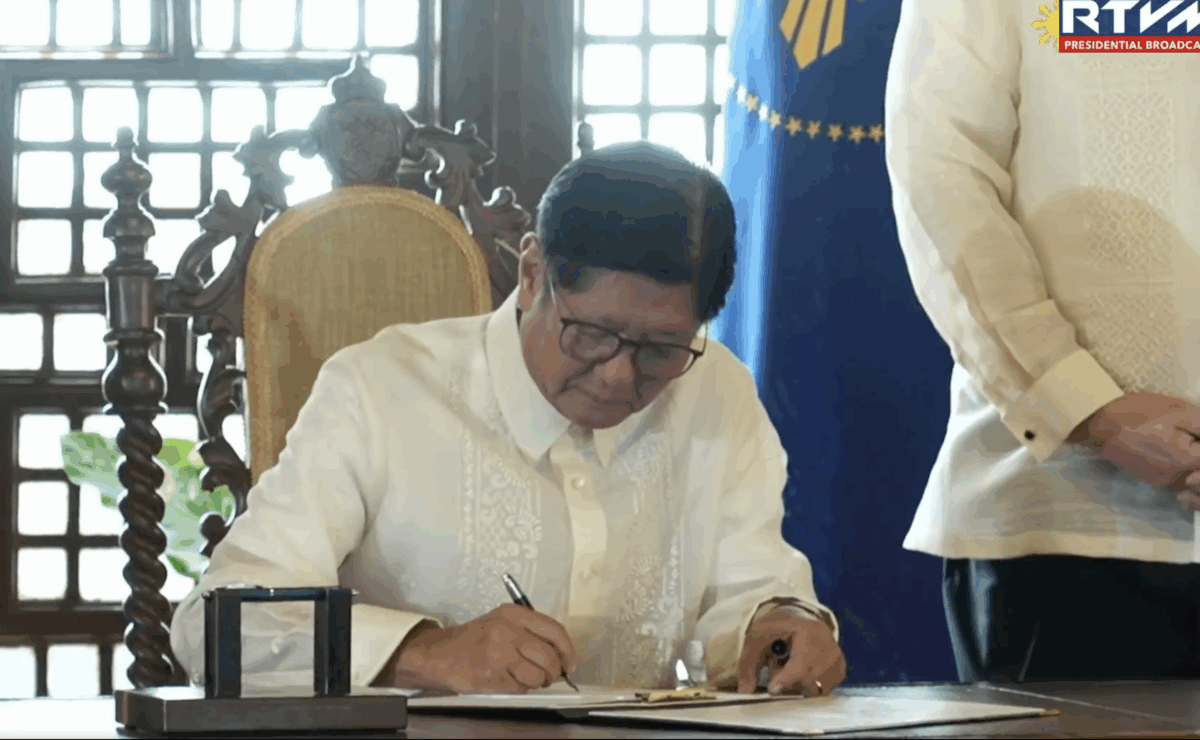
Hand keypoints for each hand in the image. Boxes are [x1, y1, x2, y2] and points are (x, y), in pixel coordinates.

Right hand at [387, 604, 578, 693]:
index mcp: (512, 614)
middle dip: (554, 671)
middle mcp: (506, 630)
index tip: (570, 663)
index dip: (568, 650)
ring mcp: (498, 653)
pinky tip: (508, 678)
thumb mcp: (503, 622)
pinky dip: (520, 687)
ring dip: (537, 682)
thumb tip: (562, 655)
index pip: (554, 630)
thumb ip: (531, 632)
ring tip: (526, 676)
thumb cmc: (474, 639)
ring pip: (537, 676)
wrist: (440, 653)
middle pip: (548, 656)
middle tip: (550, 675)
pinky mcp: (492, 675)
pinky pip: (521, 687)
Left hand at [736, 606, 845, 695]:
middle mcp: (826, 642)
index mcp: (806, 629)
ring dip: (801, 685)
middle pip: (808, 678)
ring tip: (792, 668)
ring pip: (818, 687)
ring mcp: (836, 654)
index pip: (800, 663)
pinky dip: (813, 686)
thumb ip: (749, 663)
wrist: (800, 616)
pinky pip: (826, 687)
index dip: (785, 679)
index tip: (772, 688)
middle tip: (778, 670)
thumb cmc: (779, 626)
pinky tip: (804, 672)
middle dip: (790, 681)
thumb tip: (745, 691)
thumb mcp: (757, 637)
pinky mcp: (840, 665)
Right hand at [1071, 392, 1199, 490]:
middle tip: (1189, 436)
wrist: (1096, 425)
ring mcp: (1164, 482)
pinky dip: (1186, 471)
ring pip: (1193, 480)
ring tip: (1185, 442)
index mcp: (1187, 460)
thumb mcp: (1178, 410)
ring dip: (1194, 466)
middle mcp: (1178, 478)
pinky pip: (1181, 481)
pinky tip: (1178, 451)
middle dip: (1199, 456)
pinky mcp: (1154, 480)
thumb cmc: (1136, 413)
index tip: (1195, 432)